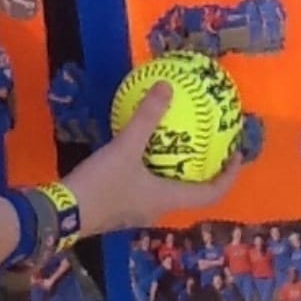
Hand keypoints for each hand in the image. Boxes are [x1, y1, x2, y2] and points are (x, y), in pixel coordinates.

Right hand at [66, 82, 240, 235]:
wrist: (63, 213)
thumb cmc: (102, 184)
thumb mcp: (126, 147)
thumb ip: (147, 117)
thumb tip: (167, 86)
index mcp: (168, 199)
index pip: (212, 193)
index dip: (229, 176)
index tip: (236, 155)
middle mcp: (158, 209)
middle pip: (192, 194)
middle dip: (204, 172)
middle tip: (208, 147)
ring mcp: (138, 213)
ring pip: (168, 193)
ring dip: (177, 174)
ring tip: (177, 148)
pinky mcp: (119, 210)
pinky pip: (146, 190)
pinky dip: (153, 173)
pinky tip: (139, 154)